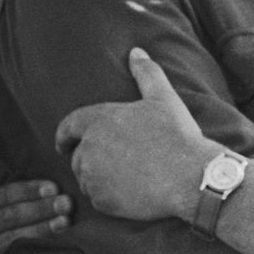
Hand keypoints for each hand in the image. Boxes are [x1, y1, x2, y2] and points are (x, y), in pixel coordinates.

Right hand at [0, 180, 71, 253]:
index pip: (2, 195)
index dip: (28, 190)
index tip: (53, 187)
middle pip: (10, 216)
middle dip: (41, 208)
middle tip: (67, 203)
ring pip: (14, 239)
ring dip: (42, 229)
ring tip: (66, 222)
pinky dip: (36, 251)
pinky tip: (56, 246)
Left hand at [55, 48, 220, 221]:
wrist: (190, 177)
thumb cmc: (177, 135)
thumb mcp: (163, 98)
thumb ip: (146, 73)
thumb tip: (136, 52)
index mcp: (99, 120)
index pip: (68, 127)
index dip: (64, 136)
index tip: (63, 144)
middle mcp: (89, 149)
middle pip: (78, 156)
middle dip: (89, 159)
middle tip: (111, 163)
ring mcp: (94, 177)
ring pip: (86, 179)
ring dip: (98, 179)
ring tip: (123, 177)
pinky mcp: (103, 201)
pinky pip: (97, 199)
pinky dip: (108, 197)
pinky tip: (129, 192)